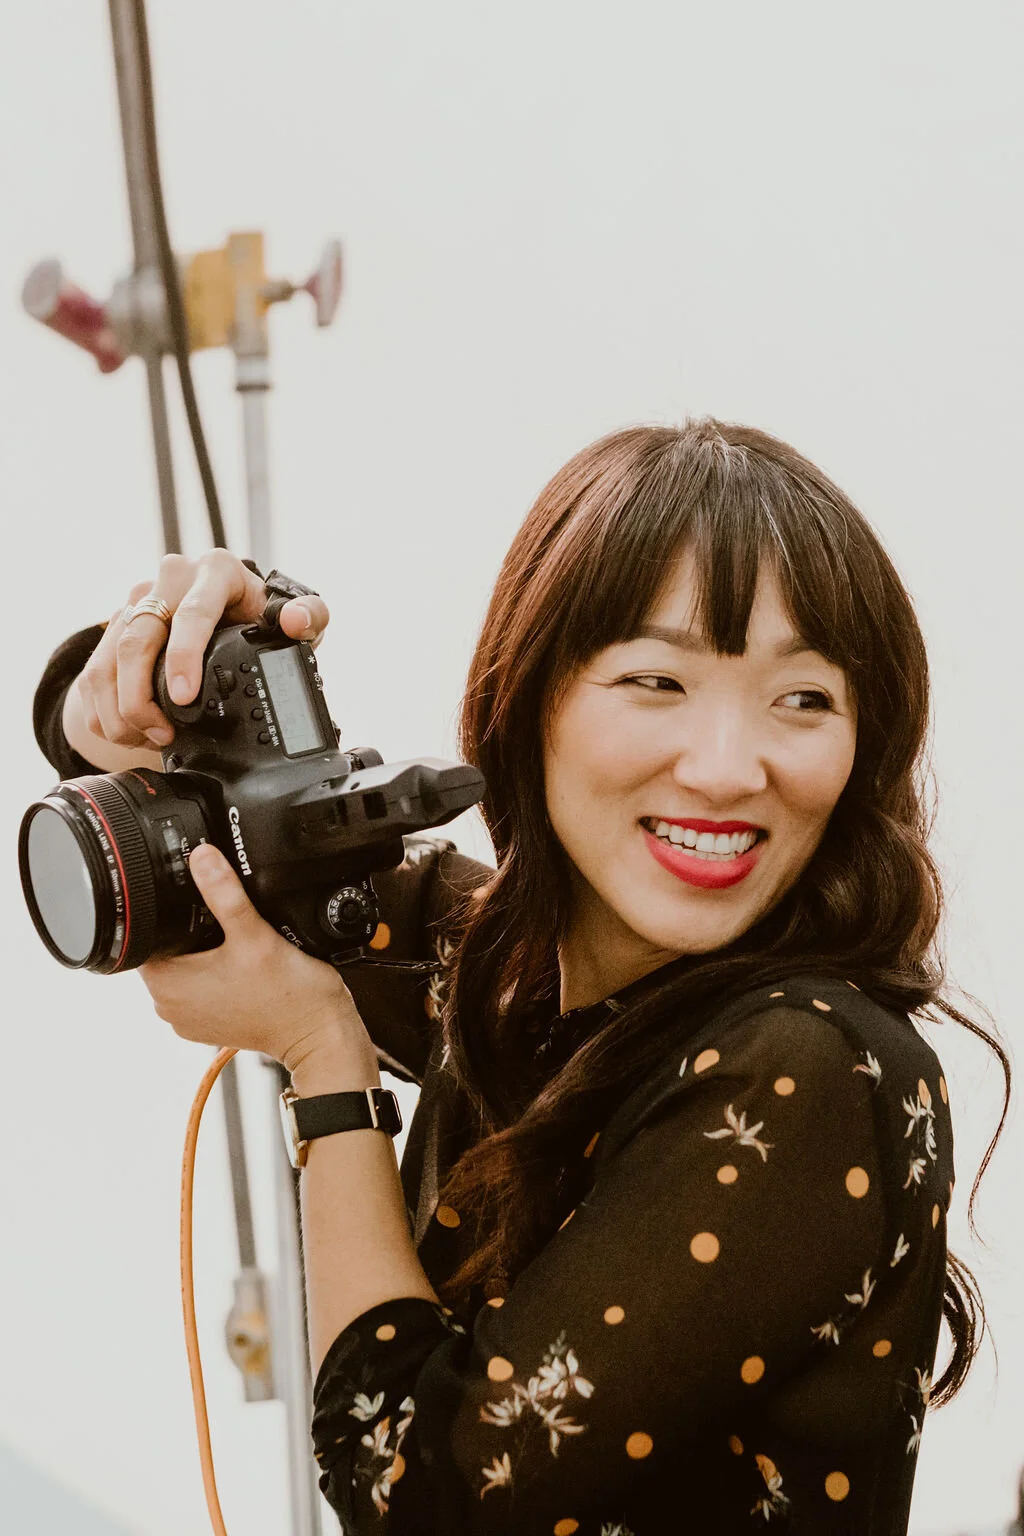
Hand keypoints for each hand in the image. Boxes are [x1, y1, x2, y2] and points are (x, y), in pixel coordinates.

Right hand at [77, 550, 330, 748]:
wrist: (224, 606)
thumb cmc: (259, 613)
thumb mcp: (292, 615)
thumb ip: (308, 617)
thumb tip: (297, 621)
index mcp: (215, 571)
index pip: (191, 613)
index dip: (183, 657)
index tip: (182, 697)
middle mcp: (170, 578)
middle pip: (138, 638)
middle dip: (142, 695)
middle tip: (162, 732)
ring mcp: (136, 600)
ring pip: (109, 660)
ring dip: (122, 709)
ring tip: (149, 737)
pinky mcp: (113, 625)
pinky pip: (94, 673)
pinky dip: (106, 711)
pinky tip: (130, 731)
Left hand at [139, 843, 376, 1079]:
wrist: (318, 1033)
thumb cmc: (289, 995)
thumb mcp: (254, 934)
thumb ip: (224, 892)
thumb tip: (202, 857)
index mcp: (169, 986)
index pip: (144, 937)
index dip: (165, 913)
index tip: (192, 901)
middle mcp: (170, 1008)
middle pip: (165, 951)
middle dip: (188, 932)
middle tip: (223, 920)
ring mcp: (189, 1020)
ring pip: (183, 969)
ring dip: (201, 953)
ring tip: (234, 942)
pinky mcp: (209, 1025)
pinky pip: (200, 989)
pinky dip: (215, 975)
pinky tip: (240, 965)